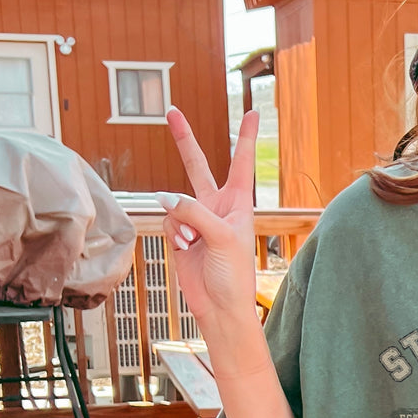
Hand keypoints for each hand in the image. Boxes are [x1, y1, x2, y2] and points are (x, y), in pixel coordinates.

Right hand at [157, 107, 259, 331]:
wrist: (219, 305)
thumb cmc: (234, 274)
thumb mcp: (221, 237)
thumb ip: (193, 212)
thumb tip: (163, 197)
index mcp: (239, 203)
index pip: (242, 162)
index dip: (246, 137)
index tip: (254, 112)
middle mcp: (217, 206)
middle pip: (198, 166)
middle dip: (185, 140)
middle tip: (172, 111)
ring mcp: (196, 219)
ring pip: (175, 203)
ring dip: (180, 222)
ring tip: (194, 243)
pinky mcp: (179, 233)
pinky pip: (167, 221)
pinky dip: (173, 233)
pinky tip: (185, 248)